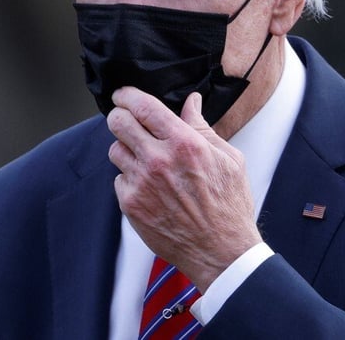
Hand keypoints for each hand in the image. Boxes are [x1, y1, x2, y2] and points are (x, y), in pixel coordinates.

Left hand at [107, 88, 262, 292]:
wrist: (220, 251)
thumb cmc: (229, 206)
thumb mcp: (228, 159)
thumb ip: (203, 128)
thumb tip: (191, 103)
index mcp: (184, 144)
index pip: (144, 106)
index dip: (128, 95)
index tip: (124, 94)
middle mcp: (158, 160)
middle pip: (118, 123)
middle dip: (119, 116)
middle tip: (126, 119)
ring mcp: (142, 183)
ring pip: (115, 150)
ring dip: (126, 149)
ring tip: (145, 158)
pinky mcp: (132, 205)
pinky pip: (119, 179)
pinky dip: (130, 178)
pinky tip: (150, 186)